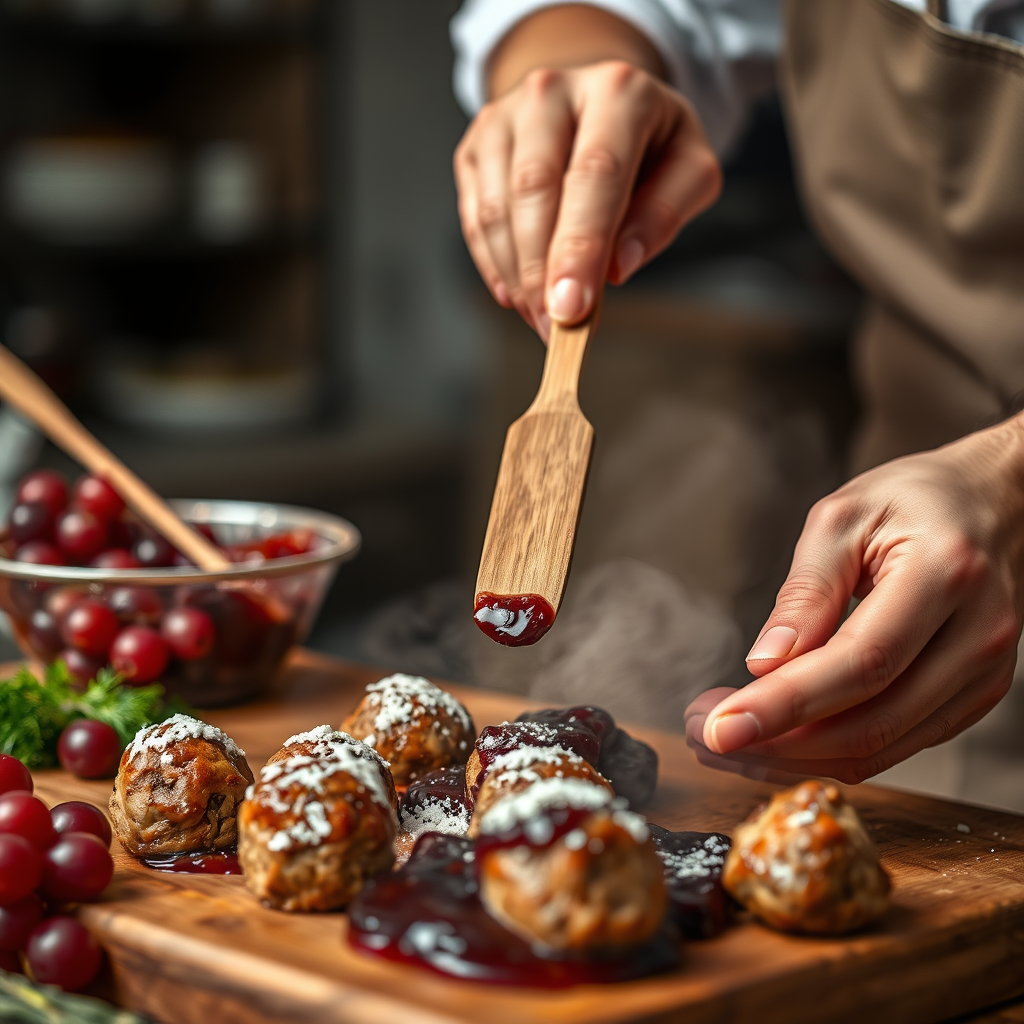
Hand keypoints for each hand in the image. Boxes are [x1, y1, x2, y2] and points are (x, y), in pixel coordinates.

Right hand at [454, 60, 719, 336]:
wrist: (602, 105)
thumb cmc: (651, 146)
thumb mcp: (690, 171)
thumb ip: (666, 214)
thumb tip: (618, 267)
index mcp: (617, 89)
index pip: (595, 173)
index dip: (581, 247)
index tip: (573, 308)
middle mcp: (551, 92)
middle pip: (534, 188)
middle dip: (540, 270)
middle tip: (555, 327)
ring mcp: (503, 116)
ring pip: (495, 209)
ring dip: (516, 276)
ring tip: (542, 318)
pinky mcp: (475, 147)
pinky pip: (474, 218)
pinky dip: (493, 265)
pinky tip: (517, 294)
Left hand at [685, 417, 1023, 784]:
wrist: (997, 501)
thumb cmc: (916, 498)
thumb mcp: (844, 517)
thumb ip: (806, 592)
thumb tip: (764, 664)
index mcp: (945, 575)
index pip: (860, 664)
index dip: (785, 705)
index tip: (720, 727)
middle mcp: (978, 636)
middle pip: (871, 722)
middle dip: (776, 741)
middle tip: (705, 735)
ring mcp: (984, 674)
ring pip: (882, 747)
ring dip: (795, 755)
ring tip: (728, 738)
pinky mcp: (974, 695)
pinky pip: (897, 742)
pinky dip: (831, 749)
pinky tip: (778, 734)